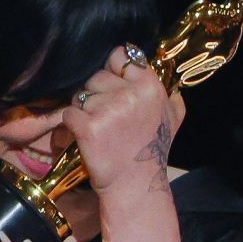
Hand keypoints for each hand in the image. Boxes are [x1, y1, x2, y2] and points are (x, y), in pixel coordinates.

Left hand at [62, 45, 185, 198]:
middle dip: (95, 94)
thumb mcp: (172, 121)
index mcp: (150, 86)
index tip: (111, 85)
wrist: (135, 185)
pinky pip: (68, 113)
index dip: (111, 68)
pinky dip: (72, 124)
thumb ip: (171, 99)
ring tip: (99, 129)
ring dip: (83, 110)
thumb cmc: (151, 153)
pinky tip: (85, 136)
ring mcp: (108, 110)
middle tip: (106, 117)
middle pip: (96, 76)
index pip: (120, 56)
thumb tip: (174, 88)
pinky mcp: (88, 127)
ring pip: (80, 95)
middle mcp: (130, 94)